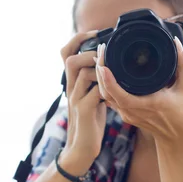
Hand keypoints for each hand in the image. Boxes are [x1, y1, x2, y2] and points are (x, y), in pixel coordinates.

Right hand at [60, 31, 106, 173]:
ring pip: (82, 73)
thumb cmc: (91, 123)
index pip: (66, 53)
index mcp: (73, 82)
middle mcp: (71, 88)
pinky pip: (95, 91)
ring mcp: (76, 99)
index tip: (96, 33)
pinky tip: (116, 90)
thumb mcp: (92, 98)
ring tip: (113, 72)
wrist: (82, 148)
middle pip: (70, 59)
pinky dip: (106, 87)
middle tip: (105, 55)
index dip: (78, 39)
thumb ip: (97, 83)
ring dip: (99, 68)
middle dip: (88, 52)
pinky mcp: (85, 110)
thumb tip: (110, 68)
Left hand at [95, 37, 182, 145]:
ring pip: (106, 97)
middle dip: (100, 71)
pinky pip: (110, 100)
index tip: (103, 64)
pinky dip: (105, 86)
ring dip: (100, 78)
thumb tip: (176, 43)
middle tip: (102, 50)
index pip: (121, 94)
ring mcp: (128, 115)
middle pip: (107, 93)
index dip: (109, 80)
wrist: (178, 137)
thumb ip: (182, 65)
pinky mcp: (126, 115)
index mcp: (148, 105)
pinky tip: (104, 73)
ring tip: (101, 58)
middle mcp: (134, 112)